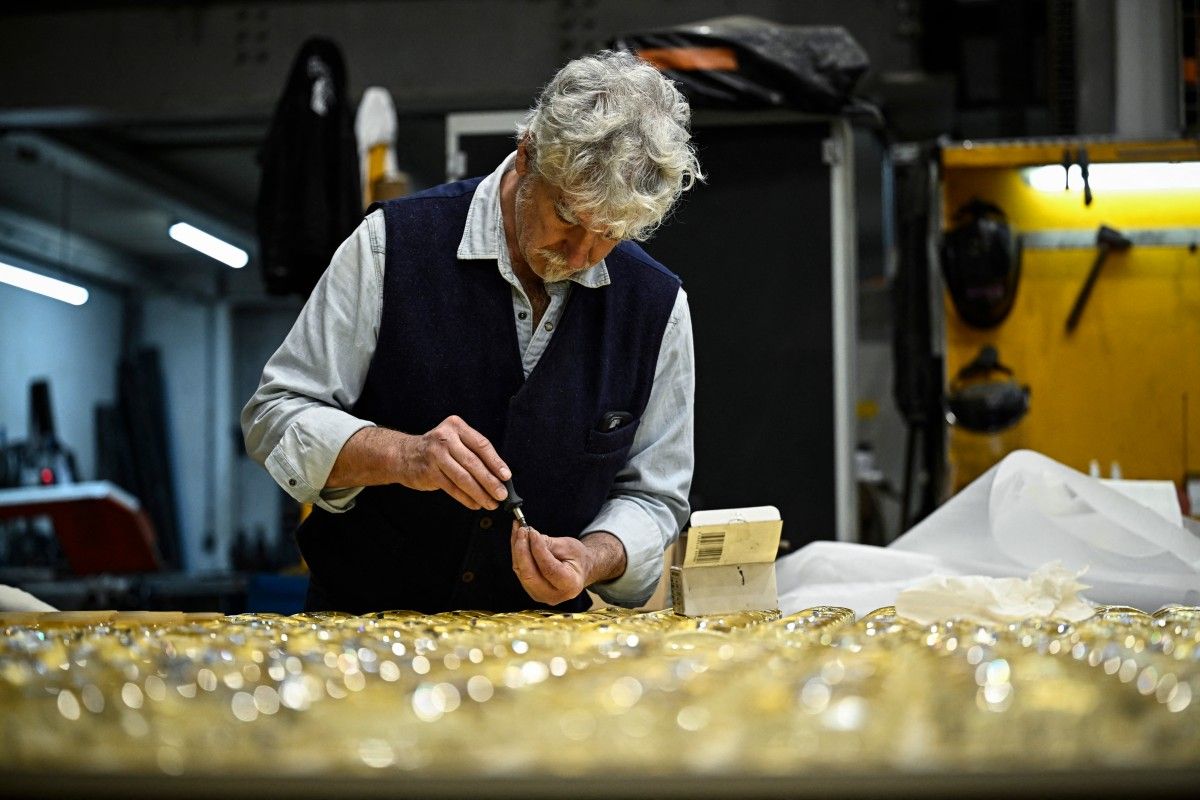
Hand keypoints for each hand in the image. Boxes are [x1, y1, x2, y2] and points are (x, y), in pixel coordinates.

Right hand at [393, 416, 509, 509]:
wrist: (403, 454)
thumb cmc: (435, 449)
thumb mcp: (454, 440)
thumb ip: (473, 452)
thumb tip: (498, 474)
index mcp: (456, 427)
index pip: (481, 445)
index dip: (496, 462)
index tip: (506, 476)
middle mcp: (445, 439)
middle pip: (473, 463)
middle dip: (490, 481)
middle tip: (501, 494)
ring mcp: (435, 455)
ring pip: (463, 478)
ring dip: (480, 493)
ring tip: (490, 502)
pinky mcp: (429, 472)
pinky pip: (452, 488)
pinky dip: (466, 498)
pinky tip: (475, 503)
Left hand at [510, 523, 626, 605]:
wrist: (579, 569)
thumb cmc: (577, 558)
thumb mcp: (569, 547)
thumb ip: (549, 544)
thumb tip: (529, 536)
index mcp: (570, 585)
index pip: (549, 570)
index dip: (539, 550)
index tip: (533, 532)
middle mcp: (553, 595)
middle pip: (530, 575)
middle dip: (522, 551)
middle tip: (522, 530)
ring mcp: (540, 595)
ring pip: (521, 572)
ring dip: (517, 549)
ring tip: (517, 529)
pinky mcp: (530, 589)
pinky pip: (520, 570)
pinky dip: (517, 553)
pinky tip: (517, 537)